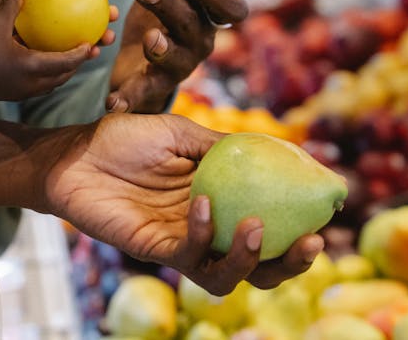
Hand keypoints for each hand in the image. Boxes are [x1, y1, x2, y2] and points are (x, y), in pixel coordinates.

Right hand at [0, 0, 115, 101]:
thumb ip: (7, 6)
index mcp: (32, 68)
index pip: (66, 62)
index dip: (83, 52)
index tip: (94, 41)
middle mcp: (35, 84)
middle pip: (68, 72)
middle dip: (85, 57)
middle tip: (99, 43)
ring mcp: (28, 91)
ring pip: (58, 79)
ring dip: (72, 65)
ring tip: (82, 50)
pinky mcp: (20, 93)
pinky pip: (45, 80)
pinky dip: (55, 68)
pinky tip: (51, 54)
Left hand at [43, 114, 322, 294]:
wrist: (77, 153)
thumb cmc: (125, 138)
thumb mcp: (181, 133)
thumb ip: (223, 147)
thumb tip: (279, 151)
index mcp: (221, 200)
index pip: (271, 221)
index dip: (302, 223)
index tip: (330, 208)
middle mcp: (208, 228)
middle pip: (260, 263)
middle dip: (291, 263)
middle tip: (312, 243)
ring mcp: (182, 242)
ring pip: (228, 275)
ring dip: (250, 259)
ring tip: (258, 229)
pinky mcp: (154, 249)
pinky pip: (188, 255)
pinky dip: (202, 233)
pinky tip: (202, 203)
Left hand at [107, 0, 247, 113]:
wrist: (142, 64)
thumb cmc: (157, 17)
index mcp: (208, 17)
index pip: (229, 5)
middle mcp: (200, 42)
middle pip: (193, 23)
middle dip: (169, 3)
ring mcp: (181, 67)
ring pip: (174, 57)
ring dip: (160, 46)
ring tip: (149, 39)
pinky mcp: (156, 87)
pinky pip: (144, 93)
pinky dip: (128, 98)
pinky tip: (112, 102)